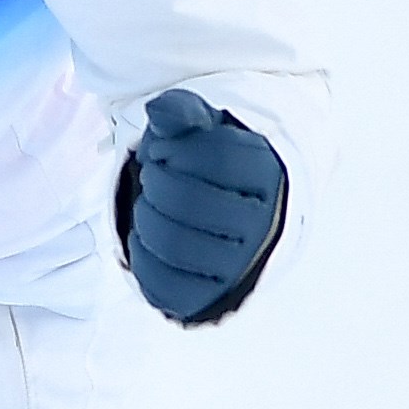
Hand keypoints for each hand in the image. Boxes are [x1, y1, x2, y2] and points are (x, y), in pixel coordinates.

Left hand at [118, 88, 286, 324]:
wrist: (229, 217)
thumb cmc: (208, 166)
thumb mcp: (202, 131)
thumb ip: (183, 113)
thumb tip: (160, 111)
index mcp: (267, 177)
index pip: (221, 159)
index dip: (177, 150)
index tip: (162, 149)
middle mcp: (262, 226)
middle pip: (192, 202)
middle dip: (156, 184)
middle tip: (151, 176)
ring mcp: (237, 266)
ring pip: (175, 244)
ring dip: (146, 218)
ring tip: (148, 205)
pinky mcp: (208, 296)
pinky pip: (163, 283)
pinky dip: (141, 255)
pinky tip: (145, 236)